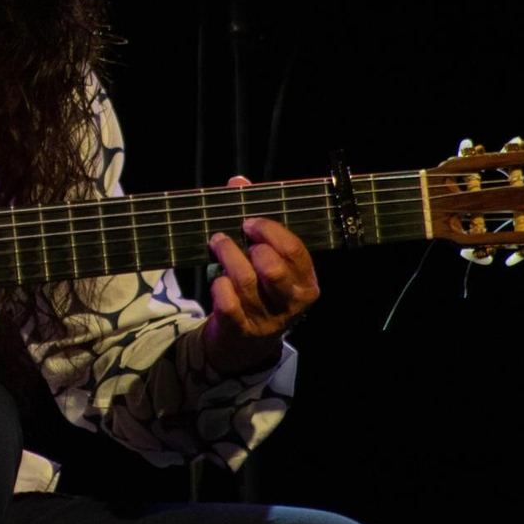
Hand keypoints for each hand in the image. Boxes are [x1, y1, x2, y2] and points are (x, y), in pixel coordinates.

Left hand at [202, 175, 319, 376]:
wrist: (246, 342)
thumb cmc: (261, 290)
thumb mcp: (268, 260)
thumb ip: (257, 221)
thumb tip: (238, 182)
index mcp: (306, 283)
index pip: (295, 251)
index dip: (270, 231)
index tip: (249, 221)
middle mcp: (291, 303)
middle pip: (272, 268)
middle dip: (248, 245)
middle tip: (231, 235)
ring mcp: (267, 319)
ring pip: (246, 282)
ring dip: (227, 256)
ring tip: (217, 243)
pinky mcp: (241, 330)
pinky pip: (228, 305)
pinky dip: (219, 287)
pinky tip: (217, 279)